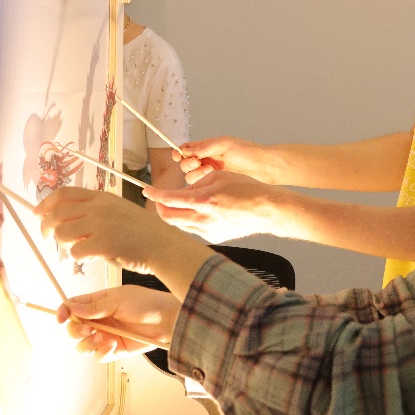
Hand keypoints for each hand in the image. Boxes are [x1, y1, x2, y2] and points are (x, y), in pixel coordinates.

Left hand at [36, 186, 180, 274]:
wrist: (164, 246)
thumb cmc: (143, 233)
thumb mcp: (119, 210)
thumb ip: (95, 210)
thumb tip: (66, 218)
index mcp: (102, 197)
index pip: (63, 194)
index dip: (45, 203)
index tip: (38, 213)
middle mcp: (99, 207)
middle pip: (56, 213)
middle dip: (46, 227)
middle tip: (48, 238)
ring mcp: (101, 224)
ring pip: (62, 234)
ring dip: (64, 245)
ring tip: (77, 249)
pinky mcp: (103, 243)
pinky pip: (75, 252)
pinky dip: (79, 258)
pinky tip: (92, 257)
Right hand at [56, 285, 180, 361]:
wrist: (167, 320)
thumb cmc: (146, 303)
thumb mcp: (120, 299)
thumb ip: (96, 305)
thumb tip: (72, 308)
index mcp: (98, 302)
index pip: (73, 306)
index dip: (64, 311)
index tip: (60, 318)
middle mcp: (99, 319)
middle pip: (74, 328)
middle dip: (75, 330)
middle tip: (86, 330)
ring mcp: (105, 335)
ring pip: (83, 344)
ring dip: (88, 343)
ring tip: (103, 338)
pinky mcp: (114, 350)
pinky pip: (98, 356)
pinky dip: (101, 352)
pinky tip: (111, 345)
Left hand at [143, 171, 288, 242]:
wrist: (266, 209)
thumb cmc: (247, 189)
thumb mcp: (219, 177)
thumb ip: (197, 183)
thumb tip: (185, 192)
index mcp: (203, 201)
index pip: (169, 199)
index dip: (155, 194)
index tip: (147, 190)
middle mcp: (203, 219)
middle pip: (169, 217)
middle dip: (160, 207)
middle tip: (160, 199)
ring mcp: (208, 231)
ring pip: (180, 225)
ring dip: (175, 214)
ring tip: (182, 203)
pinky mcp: (214, 237)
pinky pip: (194, 229)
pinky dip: (190, 220)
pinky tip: (199, 212)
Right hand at [174, 136, 277, 184]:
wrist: (264, 167)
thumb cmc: (248, 152)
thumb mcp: (225, 144)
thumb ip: (206, 146)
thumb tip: (187, 151)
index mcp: (208, 148)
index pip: (186, 150)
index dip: (180, 152)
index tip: (179, 155)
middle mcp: (207, 161)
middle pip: (186, 165)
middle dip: (188, 163)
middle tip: (198, 162)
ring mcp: (211, 175)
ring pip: (191, 177)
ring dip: (196, 173)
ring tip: (210, 170)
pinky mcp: (216, 186)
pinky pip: (201, 187)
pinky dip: (201, 184)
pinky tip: (211, 179)